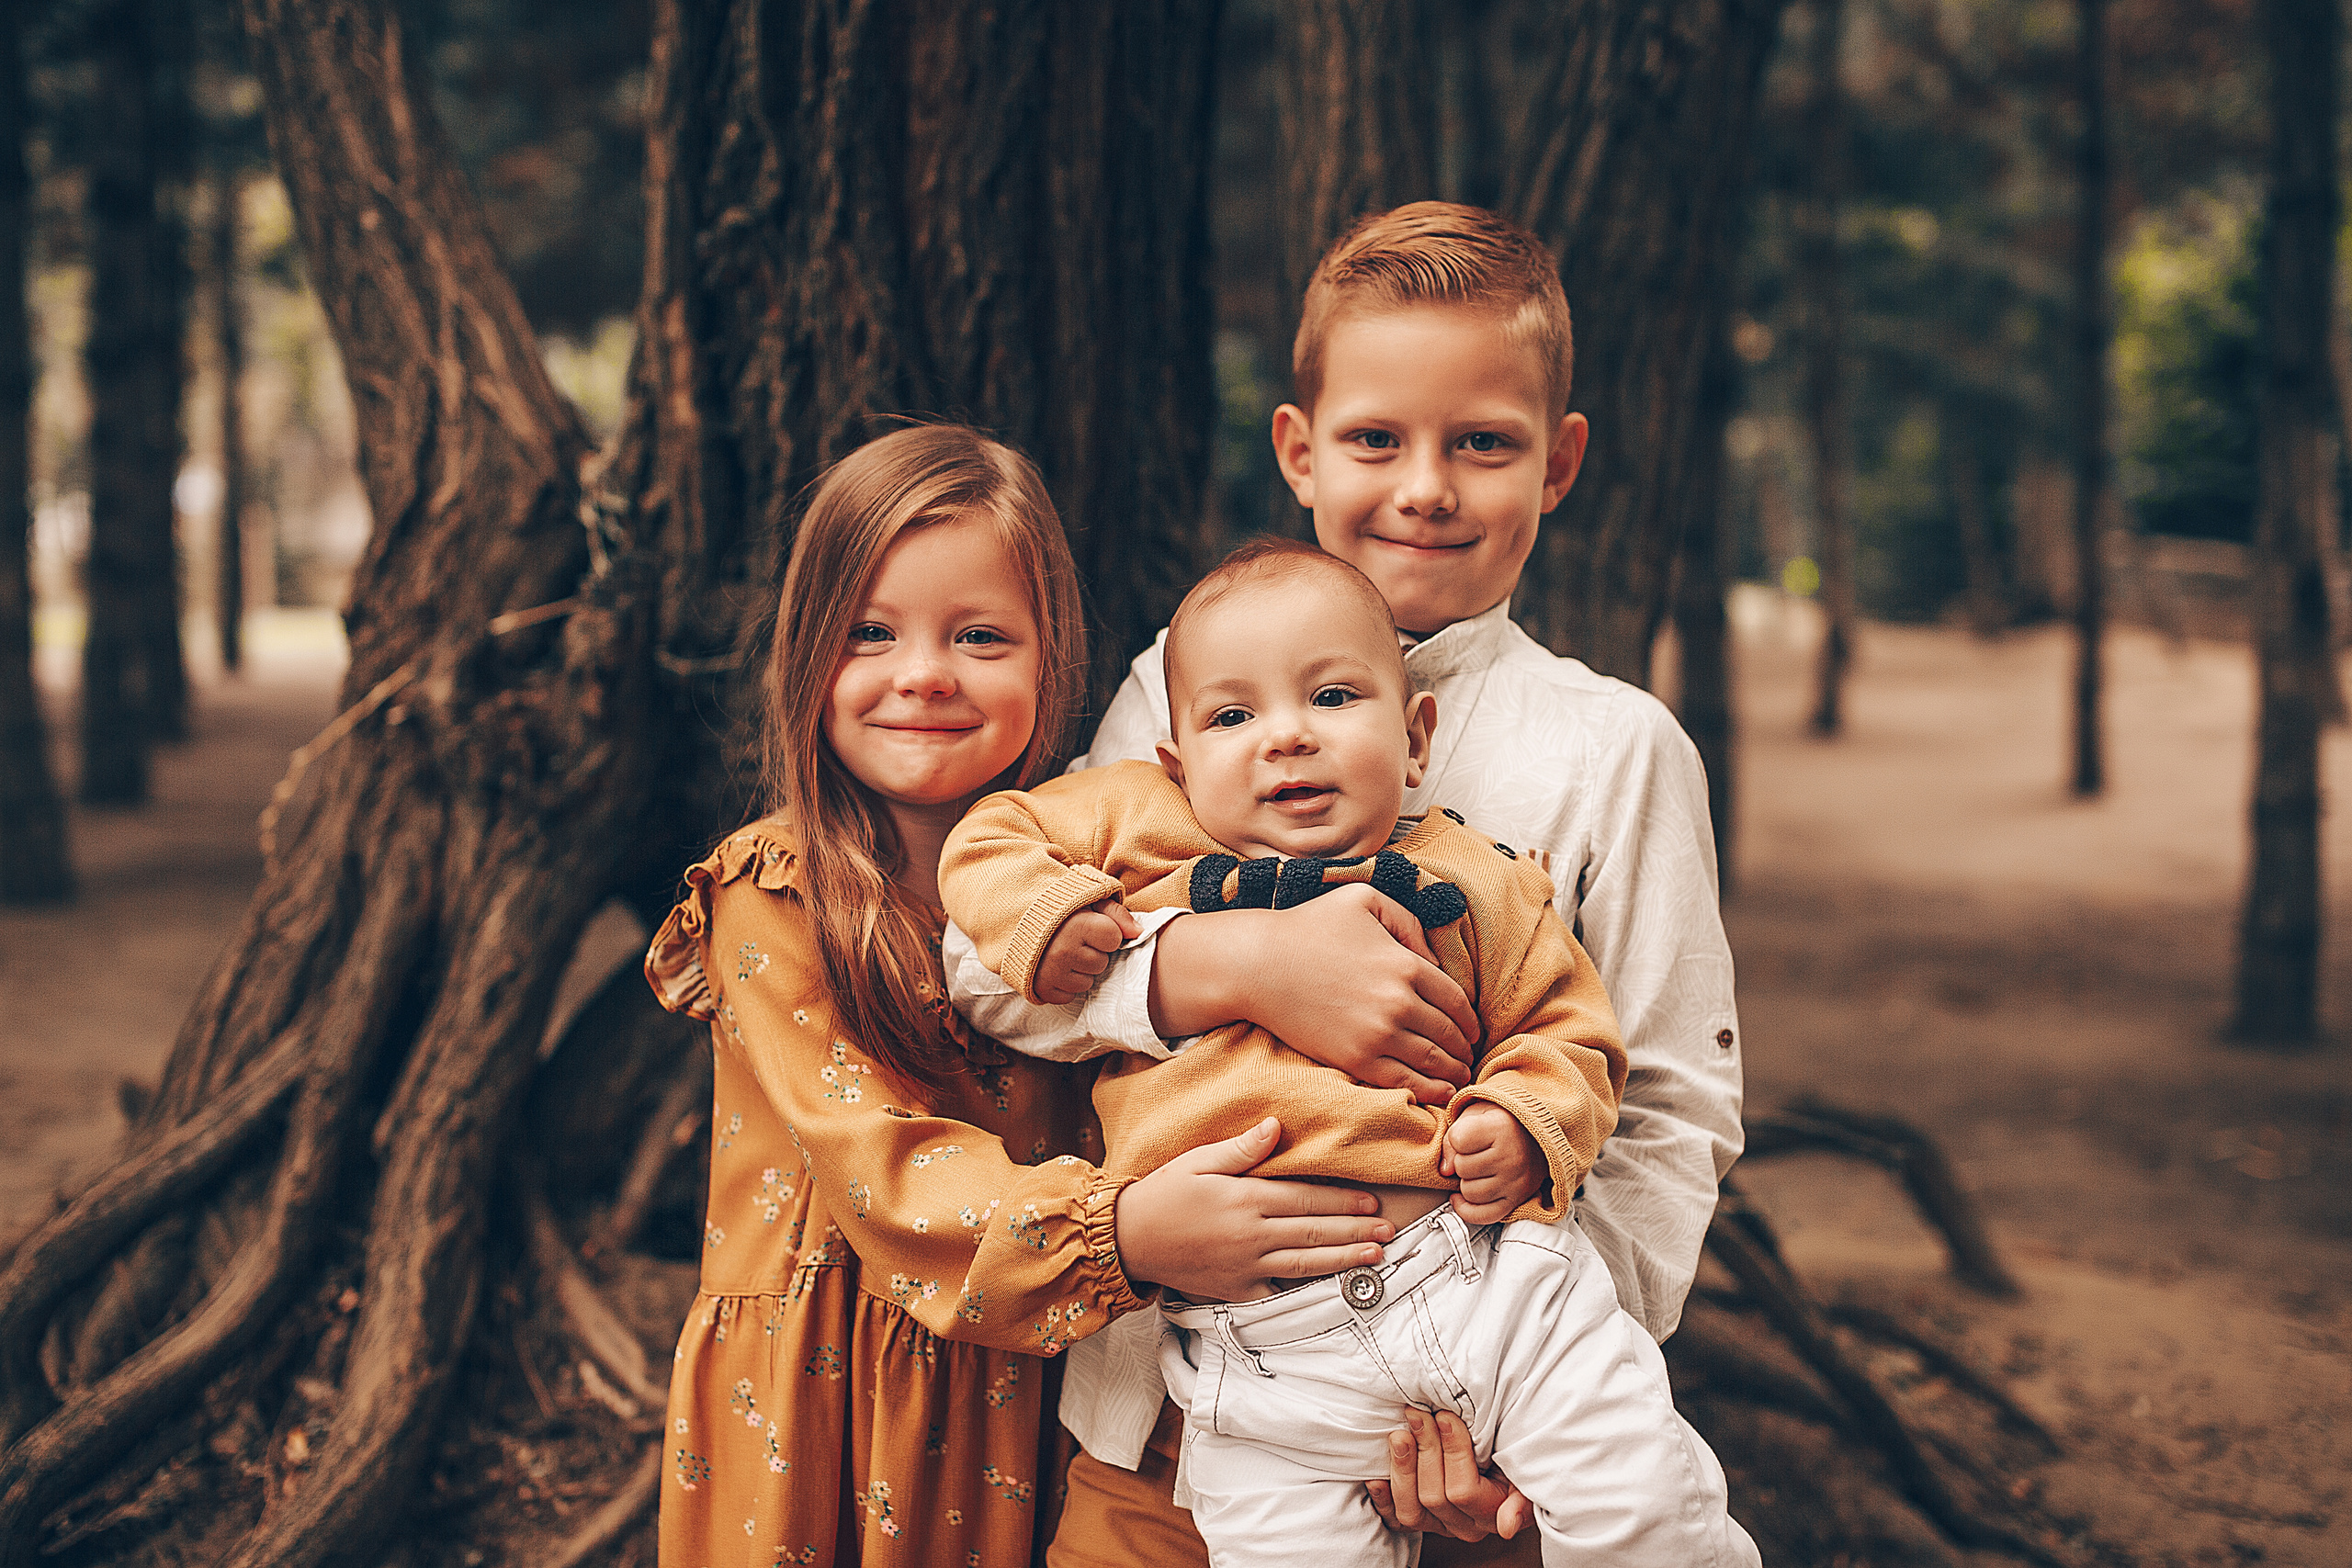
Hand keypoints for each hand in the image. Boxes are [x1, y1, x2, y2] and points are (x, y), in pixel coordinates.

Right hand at [1035, 897, 1140, 1004]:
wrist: (1016, 919)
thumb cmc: (1058, 910)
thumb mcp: (1089, 901)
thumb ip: (1117, 913)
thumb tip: (1139, 932)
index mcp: (1077, 926)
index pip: (1114, 940)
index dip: (1107, 933)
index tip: (1091, 927)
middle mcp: (1063, 951)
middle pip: (1101, 963)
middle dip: (1093, 953)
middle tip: (1075, 940)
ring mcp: (1051, 972)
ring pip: (1086, 983)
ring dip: (1080, 971)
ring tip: (1064, 953)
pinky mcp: (1041, 988)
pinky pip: (1068, 996)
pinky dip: (1065, 985)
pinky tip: (1056, 968)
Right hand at [1113, 1117, 1394, 1299]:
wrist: (1129, 1240)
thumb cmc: (1164, 1194)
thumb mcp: (1199, 1160)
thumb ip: (1242, 1148)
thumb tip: (1277, 1126)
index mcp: (1246, 1199)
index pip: (1307, 1198)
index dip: (1343, 1200)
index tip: (1373, 1201)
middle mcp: (1252, 1235)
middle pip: (1315, 1230)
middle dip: (1356, 1230)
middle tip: (1390, 1230)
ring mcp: (1246, 1266)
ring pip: (1306, 1262)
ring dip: (1344, 1258)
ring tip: (1376, 1256)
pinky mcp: (1236, 1290)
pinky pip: (1278, 1289)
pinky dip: (1307, 1288)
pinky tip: (1332, 1285)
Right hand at [1146, 887, 1477, 1103]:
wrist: (1258, 965)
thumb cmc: (1309, 927)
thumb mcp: (1364, 900)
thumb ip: (1408, 922)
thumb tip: (1434, 959)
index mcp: (1405, 964)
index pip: (1457, 1000)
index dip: (1471, 1020)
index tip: (1473, 1031)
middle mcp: (1398, 1002)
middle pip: (1449, 1034)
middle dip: (1465, 1049)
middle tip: (1469, 1058)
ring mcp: (1377, 1034)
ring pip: (1433, 1061)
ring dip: (1454, 1073)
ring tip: (1459, 1079)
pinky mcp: (1355, 1058)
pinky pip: (1404, 1081)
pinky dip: (1430, 1092)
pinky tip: (1441, 1095)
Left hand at [1366, 1408, 1531, 1541]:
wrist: (1498, 1452)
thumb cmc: (1511, 1451)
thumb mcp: (1523, 1466)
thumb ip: (1521, 1496)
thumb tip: (1506, 1526)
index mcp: (1492, 1513)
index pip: (1463, 1491)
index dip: (1452, 1452)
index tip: (1445, 1417)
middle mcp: (1464, 1525)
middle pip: (1435, 1496)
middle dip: (1425, 1450)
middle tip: (1418, 1415)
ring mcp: (1438, 1523)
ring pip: (1412, 1510)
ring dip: (1402, 1468)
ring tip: (1399, 1435)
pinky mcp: (1418, 1517)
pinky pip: (1395, 1518)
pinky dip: (1383, 1498)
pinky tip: (1376, 1477)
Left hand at [1441, 1103, 1542, 1223]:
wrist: (1537, 1137)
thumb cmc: (1502, 1123)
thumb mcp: (1475, 1114)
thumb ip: (1453, 1137)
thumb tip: (1445, 1171)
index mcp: (1502, 1129)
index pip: (1458, 1140)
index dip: (1456, 1138)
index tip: (1469, 1135)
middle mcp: (1512, 1157)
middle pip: (1462, 1168)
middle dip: (1462, 1161)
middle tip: (1477, 1153)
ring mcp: (1516, 1182)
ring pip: (1469, 1193)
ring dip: (1467, 1182)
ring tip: (1479, 1170)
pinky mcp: (1516, 1201)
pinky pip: (1483, 1216)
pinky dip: (1467, 1210)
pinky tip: (1463, 1197)